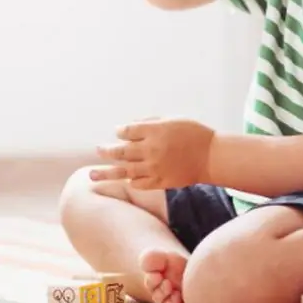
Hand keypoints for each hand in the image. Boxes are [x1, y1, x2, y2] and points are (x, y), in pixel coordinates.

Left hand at [92, 118, 215, 188]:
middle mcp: (151, 149)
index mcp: (155, 131)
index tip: (119, 132)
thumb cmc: (194, 133)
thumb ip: (152, 121)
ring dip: (106, 172)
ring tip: (91, 175)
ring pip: (124, 170)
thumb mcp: (174, 119)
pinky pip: (138, 183)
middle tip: (98, 150)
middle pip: (121, 150)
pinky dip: (130, 180)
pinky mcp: (159, 181)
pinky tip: (126, 178)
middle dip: (107, 150)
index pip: (128, 131)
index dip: (120, 131)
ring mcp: (154, 167)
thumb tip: (131, 125)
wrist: (211, 156)